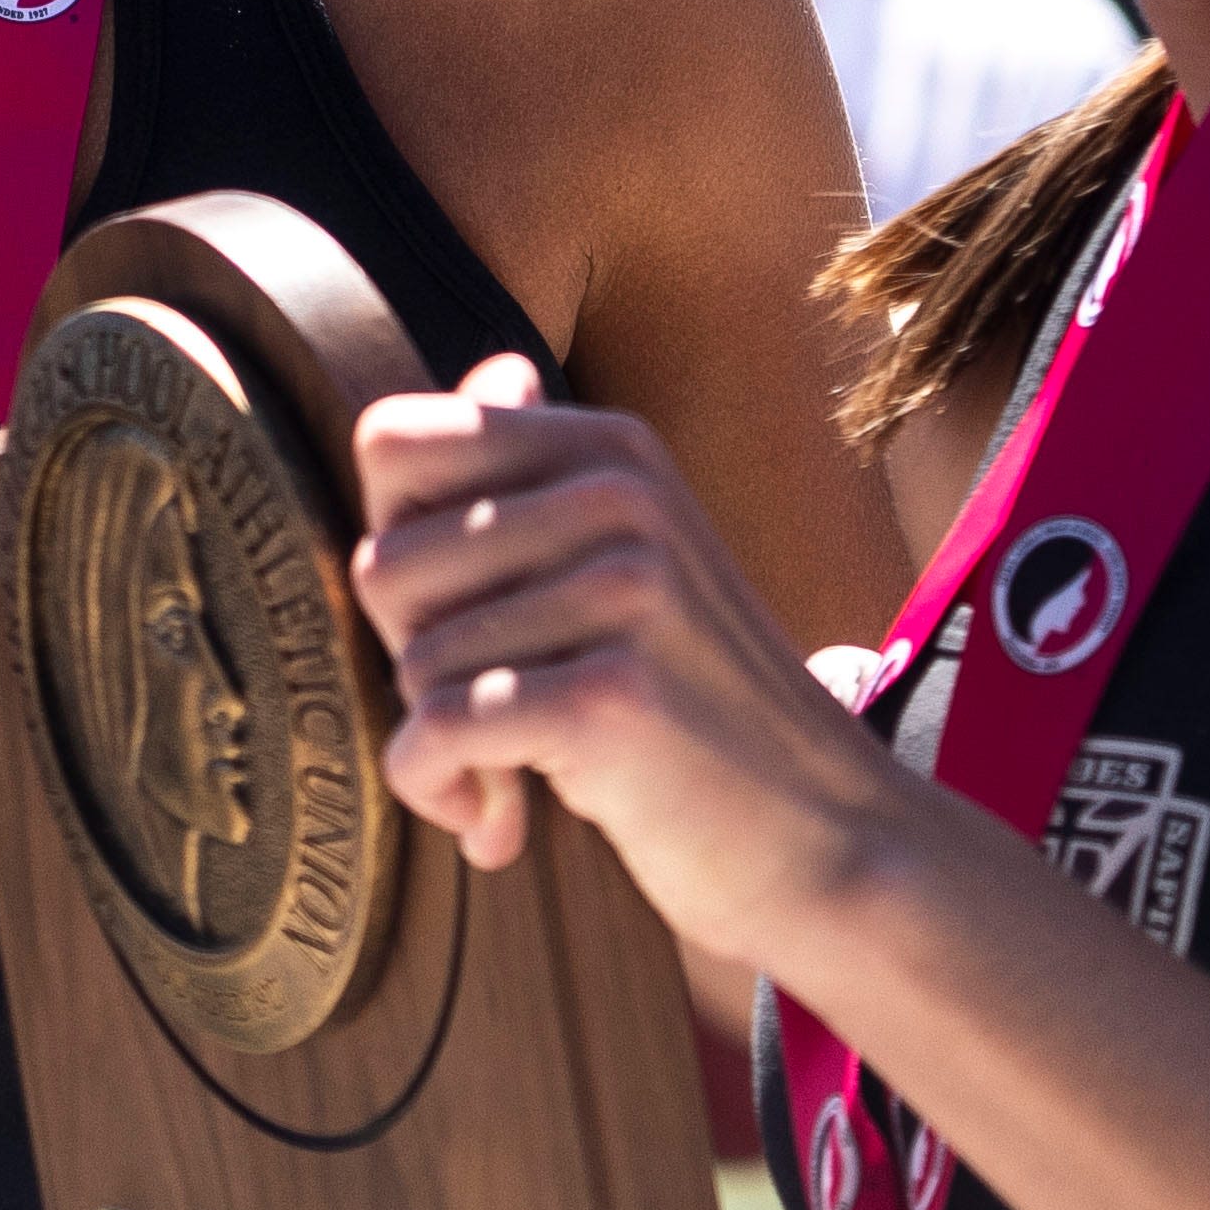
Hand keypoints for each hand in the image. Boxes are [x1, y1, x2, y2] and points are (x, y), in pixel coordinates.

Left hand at [351, 357, 929, 979]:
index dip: (395, 544)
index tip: (459, 619)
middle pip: (384, 562)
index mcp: (612, 448)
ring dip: (438, 747)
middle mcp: (620, 496)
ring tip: (514, 776)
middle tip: (491, 714)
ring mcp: (624, 589)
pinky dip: (437, 794)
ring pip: (411, 660)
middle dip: (411, 658)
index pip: (391, 443)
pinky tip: (495, 825)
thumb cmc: (695, 711)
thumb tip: (492, 370)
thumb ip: (541, 479)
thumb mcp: (632, 567)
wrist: (825, 839)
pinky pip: (436, 733)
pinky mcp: (610, 696)